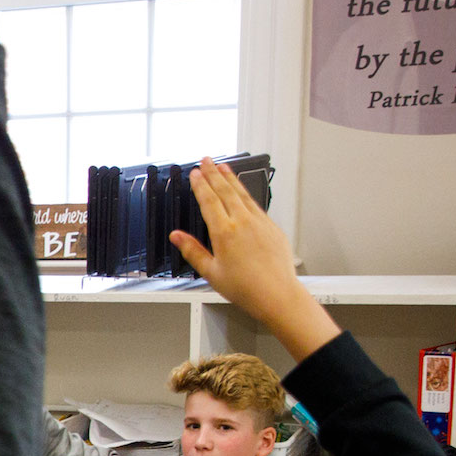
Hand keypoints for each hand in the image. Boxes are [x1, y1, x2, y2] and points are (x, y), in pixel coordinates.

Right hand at [170, 159, 338, 361]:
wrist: (277, 294)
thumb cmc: (246, 288)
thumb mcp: (211, 272)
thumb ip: (193, 250)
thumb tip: (177, 236)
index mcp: (225, 232)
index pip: (209, 201)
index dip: (200, 185)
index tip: (195, 173)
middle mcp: (243, 222)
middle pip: (225, 191)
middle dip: (214, 173)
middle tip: (207, 161)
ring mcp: (260, 222)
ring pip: (242, 193)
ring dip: (231, 178)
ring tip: (223, 166)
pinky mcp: (272, 227)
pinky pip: (256, 204)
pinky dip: (246, 192)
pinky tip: (243, 190)